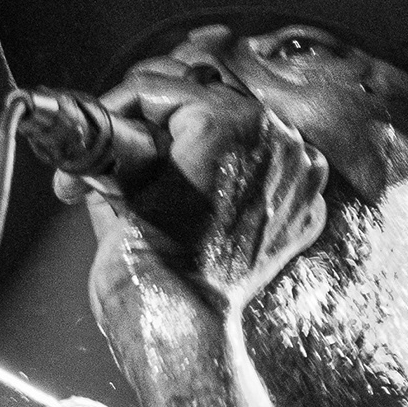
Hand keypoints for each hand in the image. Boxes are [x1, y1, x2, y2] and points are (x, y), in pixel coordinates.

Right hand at [69, 48, 330, 320]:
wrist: (178, 319)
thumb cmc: (142, 256)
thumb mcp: (116, 179)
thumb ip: (124, 135)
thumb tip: (119, 121)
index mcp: (224, 119)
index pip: (160, 87)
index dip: (119, 105)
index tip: (101, 124)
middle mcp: (273, 135)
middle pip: (207, 98)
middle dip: (162, 121)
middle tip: (127, 144)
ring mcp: (298, 171)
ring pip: (241, 129)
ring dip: (203, 143)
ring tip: (167, 173)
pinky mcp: (306, 205)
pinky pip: (271, 168)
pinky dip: (240, 175)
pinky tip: (208, 197)